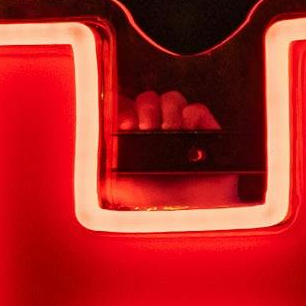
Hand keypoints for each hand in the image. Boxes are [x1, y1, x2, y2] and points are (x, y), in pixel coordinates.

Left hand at [109, 86, 237, 209]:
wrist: (204, 206)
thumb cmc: (170, 201)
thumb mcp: (132, 194)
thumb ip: (114, 183)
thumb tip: (100, 178)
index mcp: (137, 140)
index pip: (127, 111)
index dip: (124, 111)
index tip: (125, 124)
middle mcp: (159, 130)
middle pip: (148, 100)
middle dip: (146, 110)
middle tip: (147, 128)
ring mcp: (182, 126)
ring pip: (171, 99)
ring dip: (168, 112)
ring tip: (169, 130)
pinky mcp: (205, 127)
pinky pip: (195, 109)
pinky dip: (191, 115)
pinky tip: (187, 130)